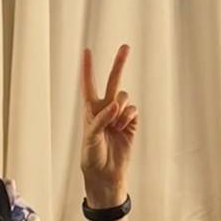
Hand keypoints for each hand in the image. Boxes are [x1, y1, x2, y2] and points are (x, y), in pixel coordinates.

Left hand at [80, 45, 137, 205]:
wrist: (106, 173)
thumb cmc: (92, 156)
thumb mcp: (90, 137)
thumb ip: (101, 119)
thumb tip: (115, 105)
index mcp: (90, 109)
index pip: (88, 84)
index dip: (88, 68)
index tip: (87, 50)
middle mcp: (105, 108)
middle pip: (113, 81)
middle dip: (119, 64)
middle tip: (125, 47)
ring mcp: (119, 115)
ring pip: (124, 97)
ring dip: (120, 108)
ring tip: (114, 125)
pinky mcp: (131, 124)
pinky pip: (133, 111)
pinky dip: (128, 117)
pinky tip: (122, 128)